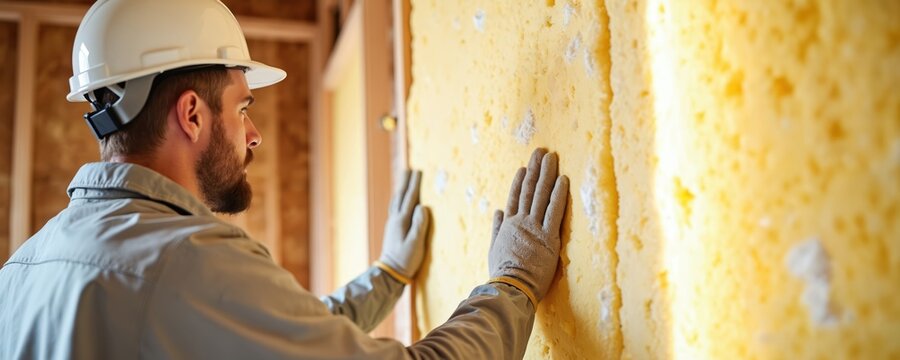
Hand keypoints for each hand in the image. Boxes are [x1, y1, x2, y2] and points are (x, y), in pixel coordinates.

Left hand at [379, 170, 429, 281]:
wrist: (390, 273)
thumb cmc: (406, 260)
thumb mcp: (416, 244)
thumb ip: (420, 225)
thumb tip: (422, 206)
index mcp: (402, 221)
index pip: (410, 198)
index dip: (415, 184)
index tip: (418, 171)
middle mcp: (395, 219)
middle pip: (401, 196)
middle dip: (406, 182)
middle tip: (409, 169)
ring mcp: (392, 224)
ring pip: (396, 201)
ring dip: (401, 189)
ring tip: (403, 180)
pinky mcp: (392, 230)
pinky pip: (395, 208)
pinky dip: (398, 200)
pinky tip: (399, 202)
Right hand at [489, 148, 568, 303]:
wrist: (511, 286)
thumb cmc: (503, 273)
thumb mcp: (495, 249)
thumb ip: (497, 228)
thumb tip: (498, 210)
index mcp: (509, 225)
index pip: (515, 198)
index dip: (519, 181)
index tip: (524, 167)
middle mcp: (521, 222)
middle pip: (529, 190)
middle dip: (535, 169)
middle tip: (541, 152)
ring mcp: (535, 228)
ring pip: (542, 195)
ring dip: (547, 174)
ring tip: (552, 157)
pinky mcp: (549, 237)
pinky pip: (555, 211)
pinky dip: (559, 194)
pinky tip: (563, 179)